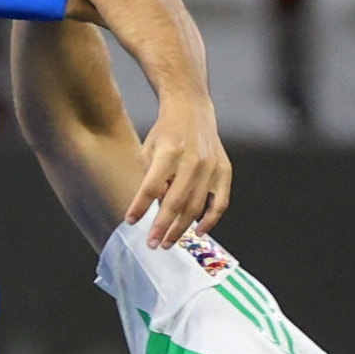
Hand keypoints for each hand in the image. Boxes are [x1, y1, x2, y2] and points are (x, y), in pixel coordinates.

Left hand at [127, 93, 230, 245]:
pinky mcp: (224, 170)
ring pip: (196, 206)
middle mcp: (192, 159)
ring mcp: (211, 165)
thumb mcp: (149, 150)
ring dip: (181, 229)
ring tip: (168, 242)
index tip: (130, 221)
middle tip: (152, 244)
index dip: (140, 206)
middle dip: (162, 227)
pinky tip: (198, 232)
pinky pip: (220, 202)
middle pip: (175, 202)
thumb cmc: (165, 133)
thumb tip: (156, 209)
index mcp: (169, 152)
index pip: (151, 186)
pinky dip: (210, 220)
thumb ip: (151, 178)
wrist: (191, 109)